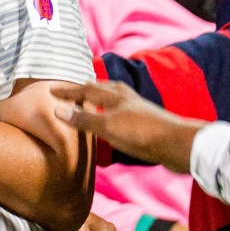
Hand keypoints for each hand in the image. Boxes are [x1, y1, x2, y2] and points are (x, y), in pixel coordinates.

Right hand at [54, 81, 204, 174]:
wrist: (177, 143)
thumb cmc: (141, 133)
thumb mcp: (108, 127)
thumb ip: (84, 119)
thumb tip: (58, 109)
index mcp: (115, 97)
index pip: (86, 91)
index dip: (69, 92)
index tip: (52, 90)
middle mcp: (127, 99)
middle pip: (104, 89)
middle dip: (89, 88)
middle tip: (78, 87)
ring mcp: (139, 110)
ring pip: (117, 98)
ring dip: (104, 97)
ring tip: (98, 98)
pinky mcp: (148, 123)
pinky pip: (125, 111)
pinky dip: (115, 110)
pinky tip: (118, 119)